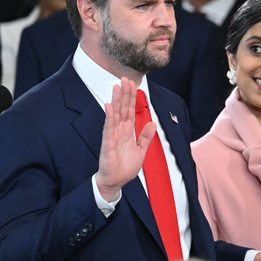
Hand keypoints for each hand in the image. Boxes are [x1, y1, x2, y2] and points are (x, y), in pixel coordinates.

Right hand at [95, 77, 155, 199]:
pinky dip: (109, 118)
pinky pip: (108, 129)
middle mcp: (119, 131)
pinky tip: (109, 107)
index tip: (133, 84)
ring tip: (116, 87)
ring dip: (116, 101)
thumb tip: (153, 123)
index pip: (129, 111)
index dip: (131, 98)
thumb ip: (145, 137)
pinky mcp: (108, 145)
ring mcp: (112, 136)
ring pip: (114, 115)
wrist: (116, 182)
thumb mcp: (140, 150)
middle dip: (124, 94)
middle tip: (124, 79)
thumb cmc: (125, 167)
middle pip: (122, 109)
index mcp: (127, 131)